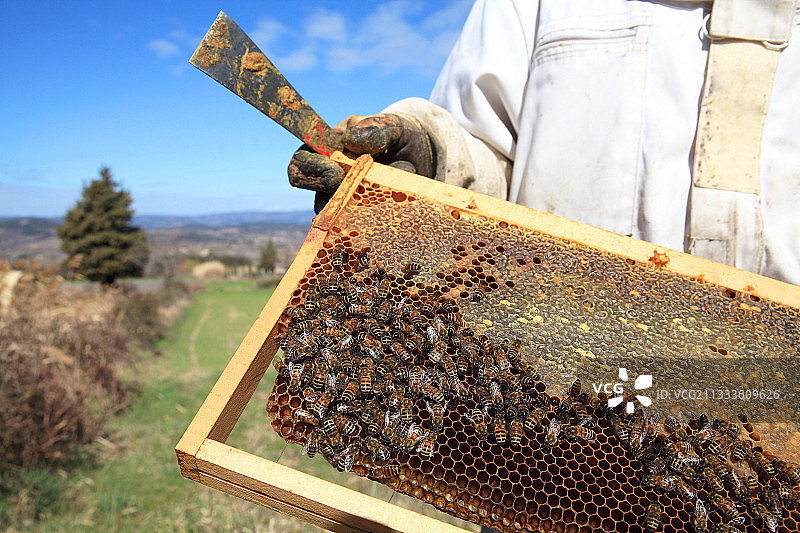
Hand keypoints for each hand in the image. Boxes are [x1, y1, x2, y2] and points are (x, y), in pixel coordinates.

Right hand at [287, 113, 434, 212]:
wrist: (423, 158)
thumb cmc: (402, 136)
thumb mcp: (395, 126)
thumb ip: (377, 127)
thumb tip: (352, 138)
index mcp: (330, 147)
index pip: (302, 160)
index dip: (309, 169)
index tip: (334, 171)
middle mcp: (331, 176)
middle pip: (312, 193)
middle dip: (328, 191)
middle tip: (352, 188)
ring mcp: (345, 199)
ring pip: (333, 214)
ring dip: (357, 205)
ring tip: (387, 193)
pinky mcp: (362, 217)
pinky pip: (358, 226)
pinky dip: (374, 218)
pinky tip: (393, 208)